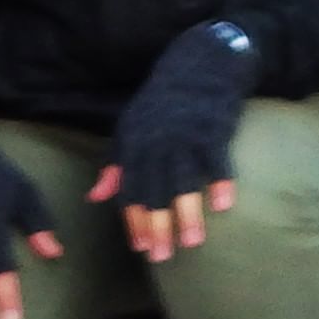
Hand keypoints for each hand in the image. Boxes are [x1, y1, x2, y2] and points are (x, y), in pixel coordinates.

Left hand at [93, 20, 254, 261]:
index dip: (134, 220)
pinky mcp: (212, 128)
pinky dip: (219, 182)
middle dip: (156, 226)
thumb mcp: (131, 127)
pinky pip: (216, 160)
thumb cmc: (165, 101)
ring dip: (186, 214)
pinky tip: (223, 205)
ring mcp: (184, 135)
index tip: (141, 249)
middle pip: (154, 191)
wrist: (200, 61)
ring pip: (183, 181)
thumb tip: (95, 197)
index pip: (129, 189)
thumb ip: (115, 164)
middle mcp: (156, 141)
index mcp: (134, 144)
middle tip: (163, 257)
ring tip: (192, 242)